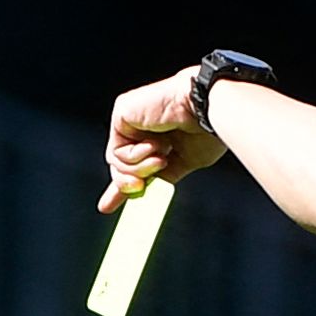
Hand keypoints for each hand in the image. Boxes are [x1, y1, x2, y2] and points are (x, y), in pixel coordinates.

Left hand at [101, 67, 227, 212]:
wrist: (207, 109)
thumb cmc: (207, 130)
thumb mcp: (185, 162)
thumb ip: (163, 176)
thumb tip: (145, 192)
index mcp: (161, 135)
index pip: (134, 162)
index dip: (122, 184)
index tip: (108, 206)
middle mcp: (144, 125)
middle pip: (121, 164)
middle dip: (124, 184)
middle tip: (139, 188)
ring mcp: (131, 118)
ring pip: (117, 161)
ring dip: (138, 169)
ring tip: (161, 160)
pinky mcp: (122, 112)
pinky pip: (116, 149)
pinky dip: (133, 156)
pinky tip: (154, 146)